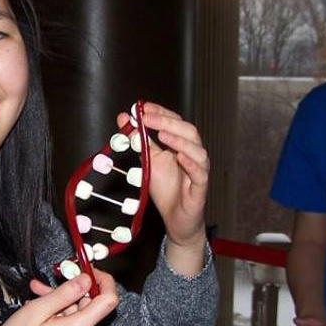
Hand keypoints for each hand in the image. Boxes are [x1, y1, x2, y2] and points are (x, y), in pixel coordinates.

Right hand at [0, 271, 118, 325]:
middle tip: (43, 288)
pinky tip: (41, 316)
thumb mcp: (36, 311)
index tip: (89, 271)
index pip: (109, 300)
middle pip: (89, 308)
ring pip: (79, 317)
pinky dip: (61, 319)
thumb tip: (86, 278)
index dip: (103, 281)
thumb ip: (65, 293)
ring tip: (35, 301)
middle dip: (69, 293)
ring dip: (60, 306)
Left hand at [121, 102, 208, 250]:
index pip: (175, 122)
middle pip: (188, 132)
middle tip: (148, 118)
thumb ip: (139, 140)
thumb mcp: (148, 160)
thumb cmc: (166, 188)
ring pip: (198, 151)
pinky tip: (180, 157)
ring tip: (163, 136)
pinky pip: (200, 174)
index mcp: (181, 145)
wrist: (175, 218)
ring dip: (180, 141)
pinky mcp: (200, 188)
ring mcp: (199, 171)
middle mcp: (193, 154)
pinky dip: (192, 164)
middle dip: (168, 123)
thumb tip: (124, 118)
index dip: (161, 112)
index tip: (143, 107)